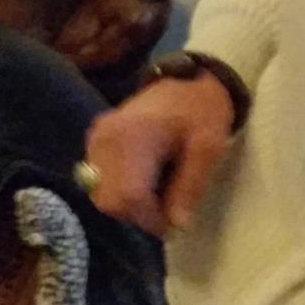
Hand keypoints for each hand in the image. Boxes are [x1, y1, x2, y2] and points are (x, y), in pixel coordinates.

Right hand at [83, 72, 235, 235]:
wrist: (187, 79)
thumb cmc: (201, 111)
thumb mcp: (208, 148)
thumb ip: (190, 187)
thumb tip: (176, 225)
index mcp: (132, 139)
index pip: (127, 197)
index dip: (149, 218)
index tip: (173, 223)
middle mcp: (104, 140)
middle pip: (108, 200)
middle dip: (137, 214)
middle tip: (166, 209)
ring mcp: (95, 140)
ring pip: (100, 194)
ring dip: (128, 204)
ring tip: (156, 193)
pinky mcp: (95, 141)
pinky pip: (99, 180)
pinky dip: (119, 189)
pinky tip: (143, 179)